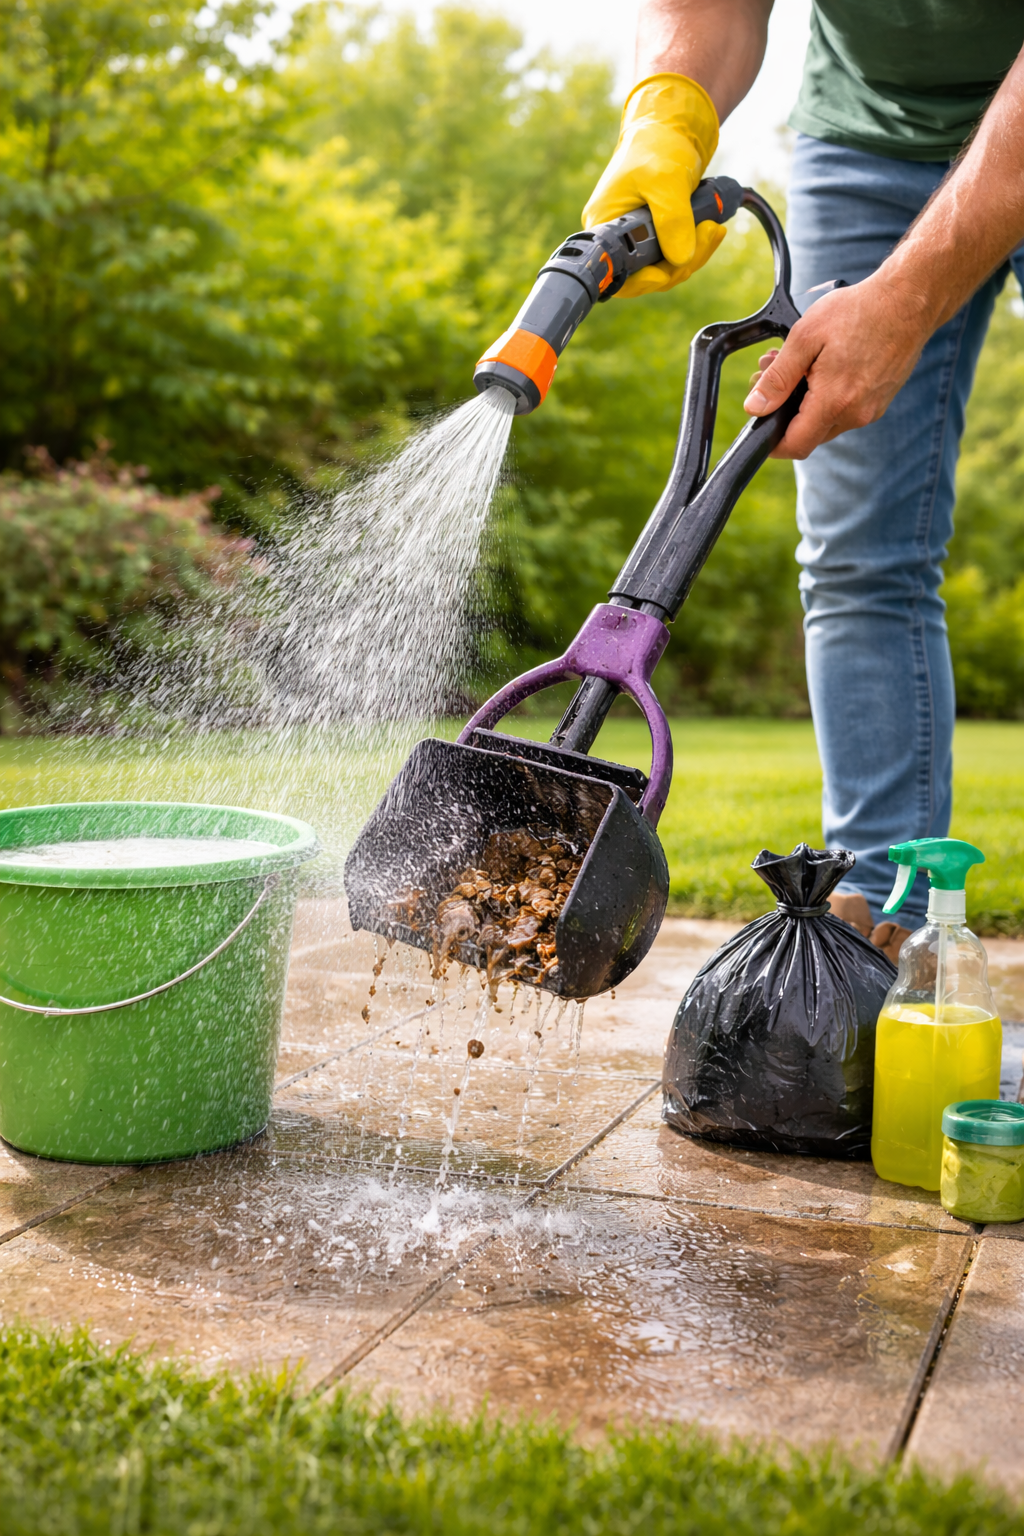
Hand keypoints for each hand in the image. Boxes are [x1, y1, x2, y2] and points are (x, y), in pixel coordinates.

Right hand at [582, 73, 723, 295]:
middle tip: (708, 235)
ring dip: (694, 254)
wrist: (671, 127)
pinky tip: (712, 229)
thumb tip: (681, 259)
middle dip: (681, 263)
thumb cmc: (658, 146)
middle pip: (646, 274)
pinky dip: (696, 246)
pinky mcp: (657, 233)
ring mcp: (637, 236)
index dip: (644, 280)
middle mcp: (618, 235)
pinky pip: (675, 253)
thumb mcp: (666, 180)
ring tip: (714, 228)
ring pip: (665, 266)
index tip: (668, 272)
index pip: (619, 272)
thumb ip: (673, 221)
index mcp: (606, 224)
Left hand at [742, 277, 934, 458]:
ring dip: (806, 402)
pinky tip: (822, 367)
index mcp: (835, 402)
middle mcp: (856, 414)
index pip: (796, 446)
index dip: (773, 444)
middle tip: (769, 376)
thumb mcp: (805, 337)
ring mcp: (871, 410)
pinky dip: (828, 396)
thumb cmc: (858, 311)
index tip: (760, 427)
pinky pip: (846, 409)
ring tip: (796, 364)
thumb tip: (755, 407)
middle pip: (809, 434)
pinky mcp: (880, 401)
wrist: (908, 300)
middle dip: (785, 412)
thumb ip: (778, 378)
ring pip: (827, 421)